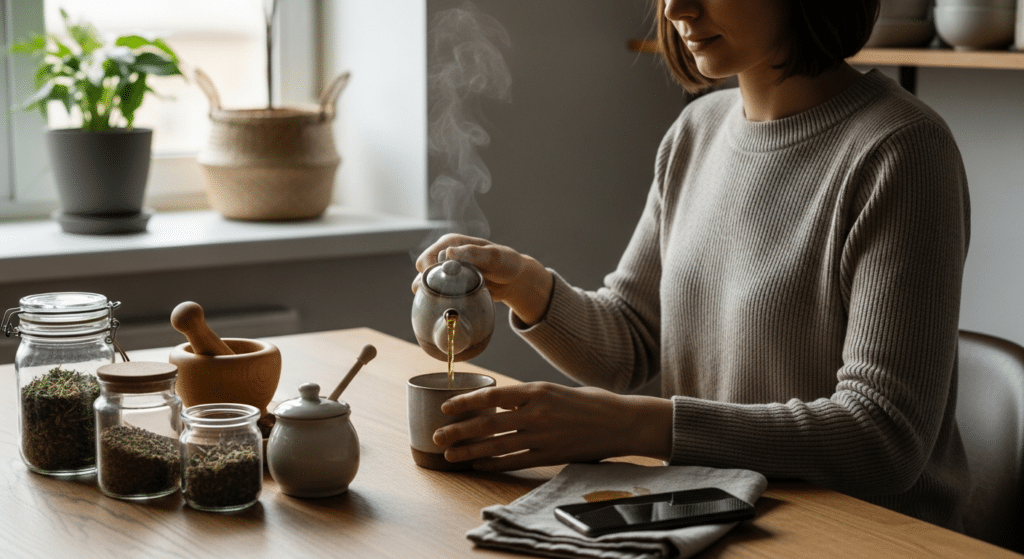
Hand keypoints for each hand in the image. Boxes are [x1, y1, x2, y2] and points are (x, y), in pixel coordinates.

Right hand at [412, 234, 554, 325]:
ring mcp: (447, 271)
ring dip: (427, 291)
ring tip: (435, 300)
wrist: (513, 280)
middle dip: (427, 281)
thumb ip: (472, 253)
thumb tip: (448, 252)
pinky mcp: (451, 285)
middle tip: (438, 293)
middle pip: (424, 269)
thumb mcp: (492, 256)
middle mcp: (446, 256)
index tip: (441, 281)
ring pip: (426, 282)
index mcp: (452, 243)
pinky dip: (435, 299)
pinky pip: (435, 292)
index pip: (429, 255)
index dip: (430, 269)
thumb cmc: (506, 262)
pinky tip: (441, 305)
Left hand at [431, 382, 672, 470]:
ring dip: (470, 451)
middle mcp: (536, 412)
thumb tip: (500, 401)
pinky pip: (515, 461)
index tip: (446, 407)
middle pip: (487, 423)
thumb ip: (528, 396)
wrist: (622, 422)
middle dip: (459, 430)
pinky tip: (478, 466)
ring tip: (450, 455)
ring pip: (497, 445)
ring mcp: (542, 436)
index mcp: (536, 390)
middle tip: (438, 435)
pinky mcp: (551, 455)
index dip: (465, 402)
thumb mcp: (555, 389)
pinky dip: (493, 464)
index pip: (491, 396)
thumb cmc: (590, 402)